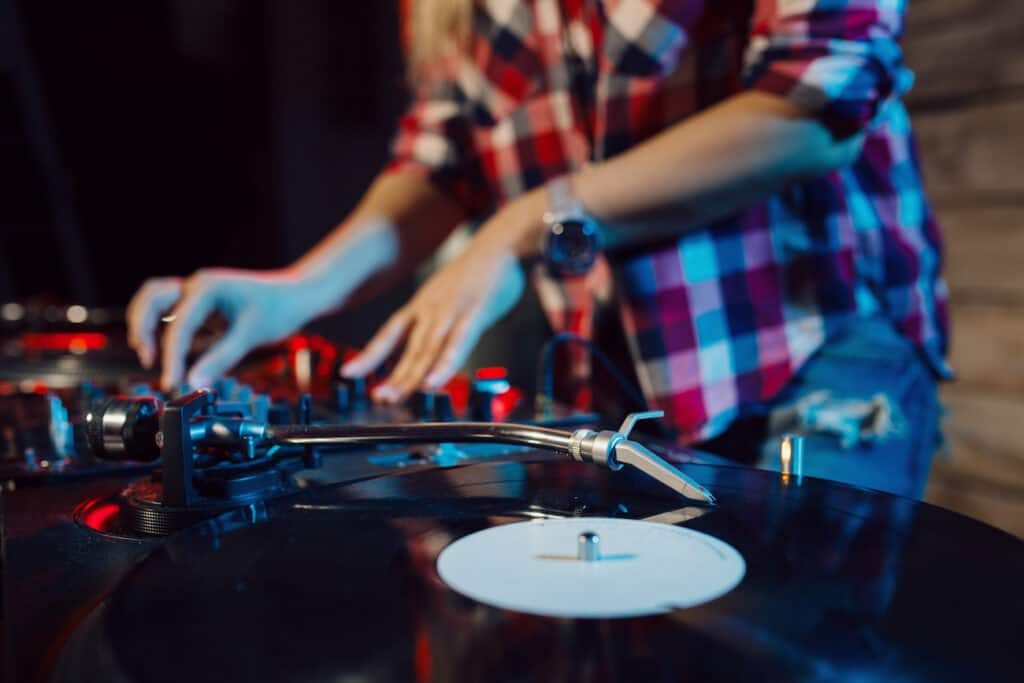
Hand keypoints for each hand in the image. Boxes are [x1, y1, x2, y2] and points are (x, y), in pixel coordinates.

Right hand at [127, 268, 314, 389]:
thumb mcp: (251, 335)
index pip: (178, 326)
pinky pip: (171, 309)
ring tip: (149, 354)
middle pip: (151, 298)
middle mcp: (197, 284)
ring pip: (155, 300)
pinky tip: (170, 349)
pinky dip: (162, 326)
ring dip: (146, 324)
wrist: (299, 294)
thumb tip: (194, 383)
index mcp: (207, 287)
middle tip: (149, 360)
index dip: (172, 358)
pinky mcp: (203, 302)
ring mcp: (198, 290)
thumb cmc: (280, 308)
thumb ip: (221, 359)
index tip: (172, 383)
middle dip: (143, 329)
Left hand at [341, 245, 524, 401]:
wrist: (499, 242)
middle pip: (409, 348)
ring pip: (428, 348)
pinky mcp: (474, 312)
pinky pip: (458, 342)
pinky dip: (444, 364)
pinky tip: (434, 382)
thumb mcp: (448, 296)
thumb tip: (431, 348)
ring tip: (399, 396)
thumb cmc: (477, 273)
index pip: (389, 333)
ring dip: (413, 374)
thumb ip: (439, 323)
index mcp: (422, 305)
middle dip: (395, 375)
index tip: (350, 372)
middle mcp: (431, 308)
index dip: (369, 354)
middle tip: (381, 398)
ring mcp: (451, 310)